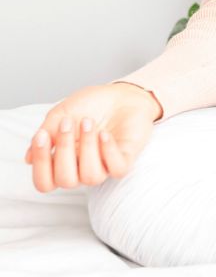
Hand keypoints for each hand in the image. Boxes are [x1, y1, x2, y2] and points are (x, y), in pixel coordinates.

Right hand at [23, 83, 162, 192]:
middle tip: (67, 123)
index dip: (41, 164)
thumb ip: (46, 135)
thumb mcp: (61, 114)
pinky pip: (117, 169)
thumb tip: (28, 158)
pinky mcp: (125, 160)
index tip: (42, 136)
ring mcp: (104, 166)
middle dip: (64, 151)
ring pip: (91, 177)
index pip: (45, 182)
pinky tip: (105, 133)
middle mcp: (82, 168)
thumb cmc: (90, 105)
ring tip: (88, 123)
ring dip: (88, 148)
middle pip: (66, 181)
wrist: (120, 94)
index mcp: (63, 161)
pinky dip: (109, 151)